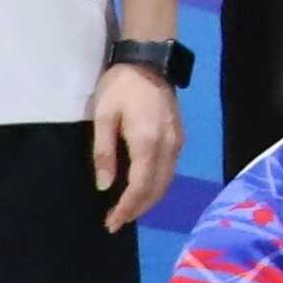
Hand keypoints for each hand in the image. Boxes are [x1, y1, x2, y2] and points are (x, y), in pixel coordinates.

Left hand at [87, 58, 182, 226]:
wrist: (149, 61)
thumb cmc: (121, 87)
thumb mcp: (103, 116)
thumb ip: (103, 152)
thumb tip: (104, 186)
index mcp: (147, 143)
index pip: (140, 186)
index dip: (127, 207)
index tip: (112, 222)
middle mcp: (168, 147)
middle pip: (157, 188)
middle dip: (137, 209)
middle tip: (117, 222)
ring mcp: (177, 142)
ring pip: (166, 181)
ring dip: (148, 200)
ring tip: (128, 210)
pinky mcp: (179, 137)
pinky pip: (170, 170)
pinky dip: (157, 186)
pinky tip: (143, 188)